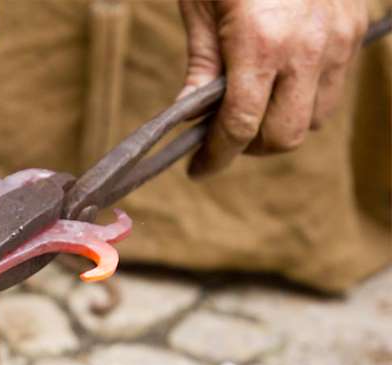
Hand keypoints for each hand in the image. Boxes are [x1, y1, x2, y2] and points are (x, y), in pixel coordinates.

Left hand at [178, 0, 367, 175]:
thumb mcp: (200, 9)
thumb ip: (200, 69)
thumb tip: (188, 120)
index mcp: (261, 44)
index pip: (241, 126)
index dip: (216, 156)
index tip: (198, 169)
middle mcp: (308, 48)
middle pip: (283, 136)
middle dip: (249, 147)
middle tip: (221, 140)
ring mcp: (338, 40)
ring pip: (314, 120)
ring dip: (280, 127)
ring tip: (250, 113)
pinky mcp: (354, 31)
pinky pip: (333, 89)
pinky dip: (305, 101)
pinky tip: (278, 86)